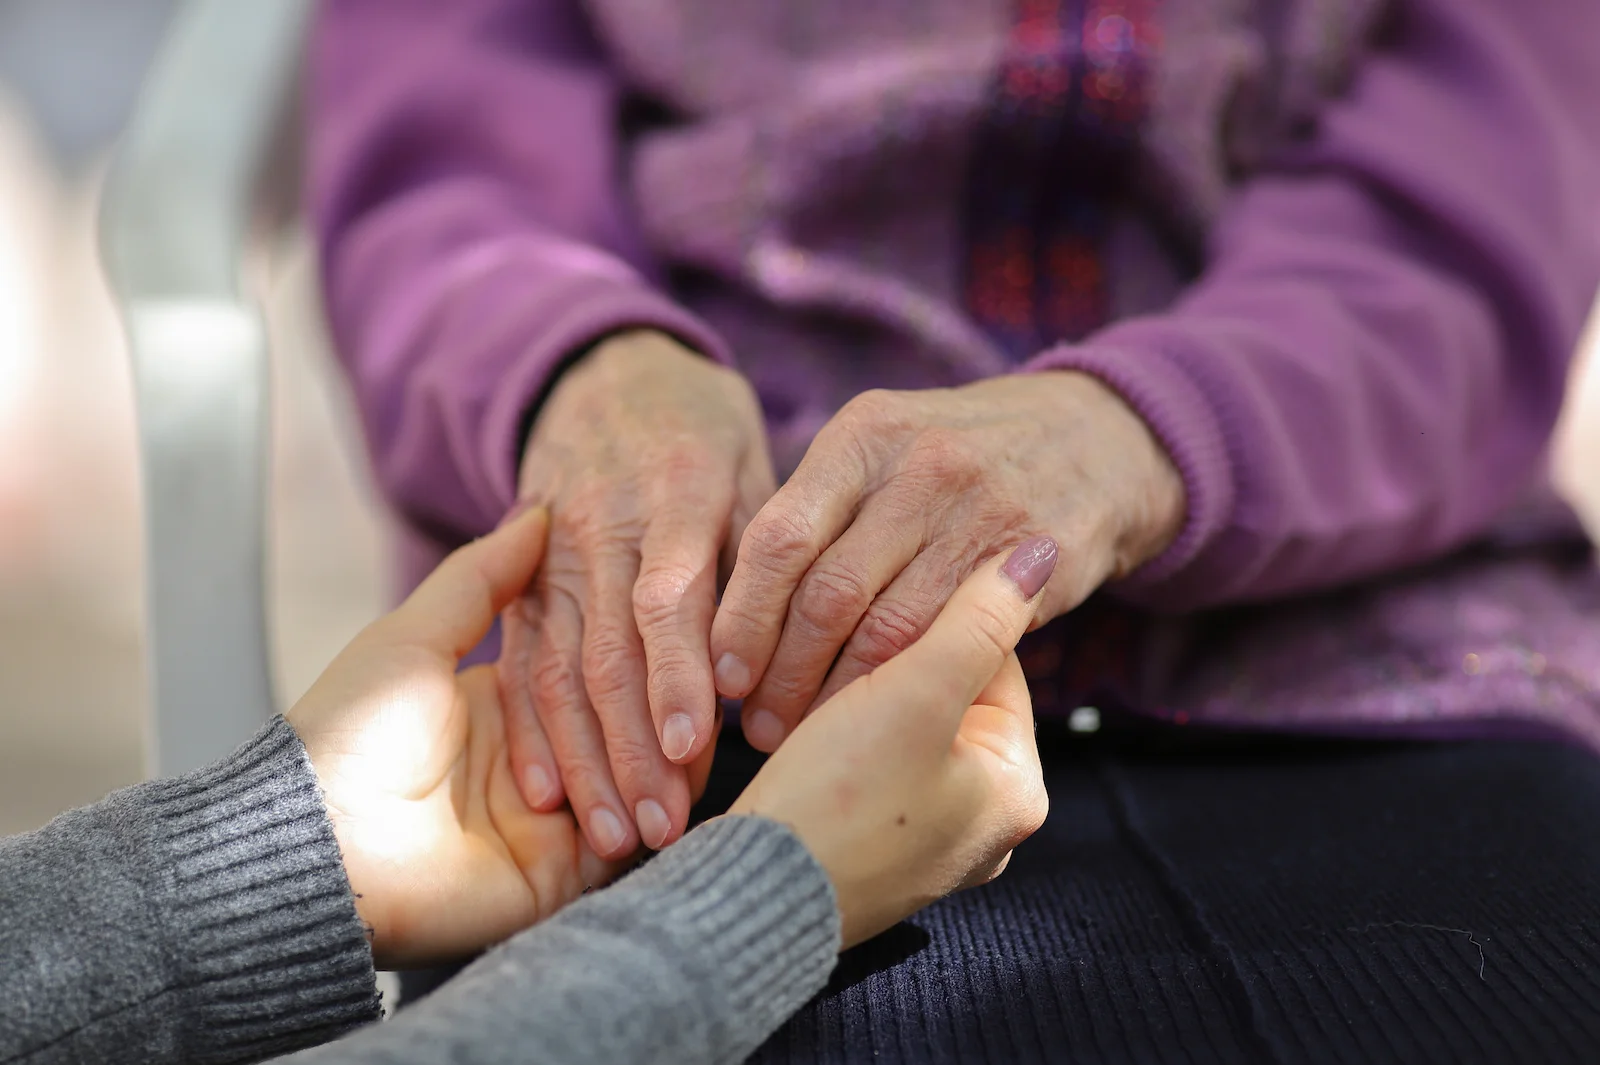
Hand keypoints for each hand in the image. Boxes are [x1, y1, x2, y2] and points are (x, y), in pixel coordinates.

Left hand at [288, 506, 711, 967]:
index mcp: (503, 706)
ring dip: (667, 766)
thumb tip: (538, 512)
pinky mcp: (558, 877)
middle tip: (709, 685)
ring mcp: (551, 824)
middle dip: (664, 713)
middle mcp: (536, 765)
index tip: (679, 625)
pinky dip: (655, 817)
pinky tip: (684, 788)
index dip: (634, 653)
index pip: (590, 672)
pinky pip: (624, 847)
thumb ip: (481, 579)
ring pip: (634, 785)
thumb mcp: (416, 636)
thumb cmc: (353, 729)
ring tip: (704, 739)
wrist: (322, 839)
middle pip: (621, 730)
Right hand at [503, 330, 775, 858]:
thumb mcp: (749, 464)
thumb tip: (786, 658)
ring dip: (584, 759)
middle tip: (661, 830)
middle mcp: (602, 528)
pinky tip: (546, 793)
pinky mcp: (519, 580)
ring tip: (612, 836)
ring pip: (558, 669)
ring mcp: (550, 556)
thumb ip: (764, 555)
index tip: (696, 750)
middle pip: (608, 650)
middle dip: (632, 748)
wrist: (603, 373)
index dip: (678, 676)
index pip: (671, 598)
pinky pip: (519, 661)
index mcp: (674, 494)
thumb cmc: (702, 431)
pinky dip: (530, 730)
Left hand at [710, 371, 1183, 750]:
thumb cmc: (956, 461)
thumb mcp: (884, 450)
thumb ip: (817, 510)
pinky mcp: (1032, 565)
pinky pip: (951, 645)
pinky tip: (876, 717)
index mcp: (864, 435)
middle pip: (826, 593)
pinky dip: (904, 690)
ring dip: (836, 696)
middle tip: (757, 722)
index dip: (742, 618)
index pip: (779, 538)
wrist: (1098, 441)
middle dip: (782, 672)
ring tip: (804, 731)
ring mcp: (981, 513)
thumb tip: (725, 606)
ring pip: (886, 631)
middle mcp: (920, 466)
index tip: (720, 675)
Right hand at [730, 537, 1055, 946]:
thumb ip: (978, 619)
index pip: (996, 664)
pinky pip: (870, 771)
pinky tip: (801, 734)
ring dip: (858, 699)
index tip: (879, 604)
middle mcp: (985, 825)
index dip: (935, 621)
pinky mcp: (873, 852)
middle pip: (951, 699)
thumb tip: (1040, 555)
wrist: (751, 897)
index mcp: (1019, 790)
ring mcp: (928, 844)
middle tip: (838, 648)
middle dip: (894, 665)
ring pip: (903, 731)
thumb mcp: (917, 694)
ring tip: (809, 690)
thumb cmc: (839, 801)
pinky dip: (838, 743)